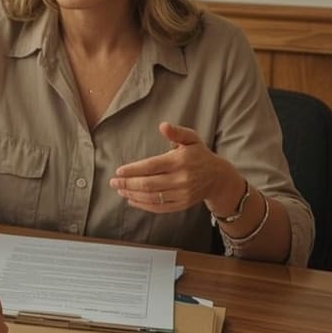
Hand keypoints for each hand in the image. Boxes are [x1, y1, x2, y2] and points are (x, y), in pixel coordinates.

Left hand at [110, 122, 243, 214]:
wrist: (218, 178)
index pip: (151, 166)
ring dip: (132, 194)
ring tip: (120, 189)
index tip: (119, 171)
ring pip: (152, 197)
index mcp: (180, 161)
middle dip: (128, 183)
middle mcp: (181, 179)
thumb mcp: (192, 138)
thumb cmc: (200, 155)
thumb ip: (176, 132)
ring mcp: (181, 194)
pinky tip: (132, 199)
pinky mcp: (181, 204)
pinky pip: (159, 207)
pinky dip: (143, 205)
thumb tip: (163, 125)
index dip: (133, 170)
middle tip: (113, 182)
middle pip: (148, 184)